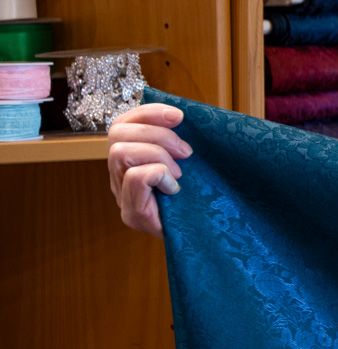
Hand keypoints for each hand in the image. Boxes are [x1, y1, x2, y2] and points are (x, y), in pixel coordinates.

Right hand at [106, 103, 189, 236]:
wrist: (208, 235)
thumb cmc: (201, 195)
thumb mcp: (190, 160)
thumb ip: (178, 139)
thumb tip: (182, 114)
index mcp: (131, 157)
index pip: (122, 123)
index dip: (148, 113)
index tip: (179, 116)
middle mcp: (119, 174)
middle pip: (117, 133)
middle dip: (156, 135)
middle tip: (186, 152)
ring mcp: (122, 195)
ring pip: (121, 152)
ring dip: (157, 155)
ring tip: (179, 172)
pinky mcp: (132, 214)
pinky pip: (136, 178)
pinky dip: (158, 175)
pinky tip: (174, 189)